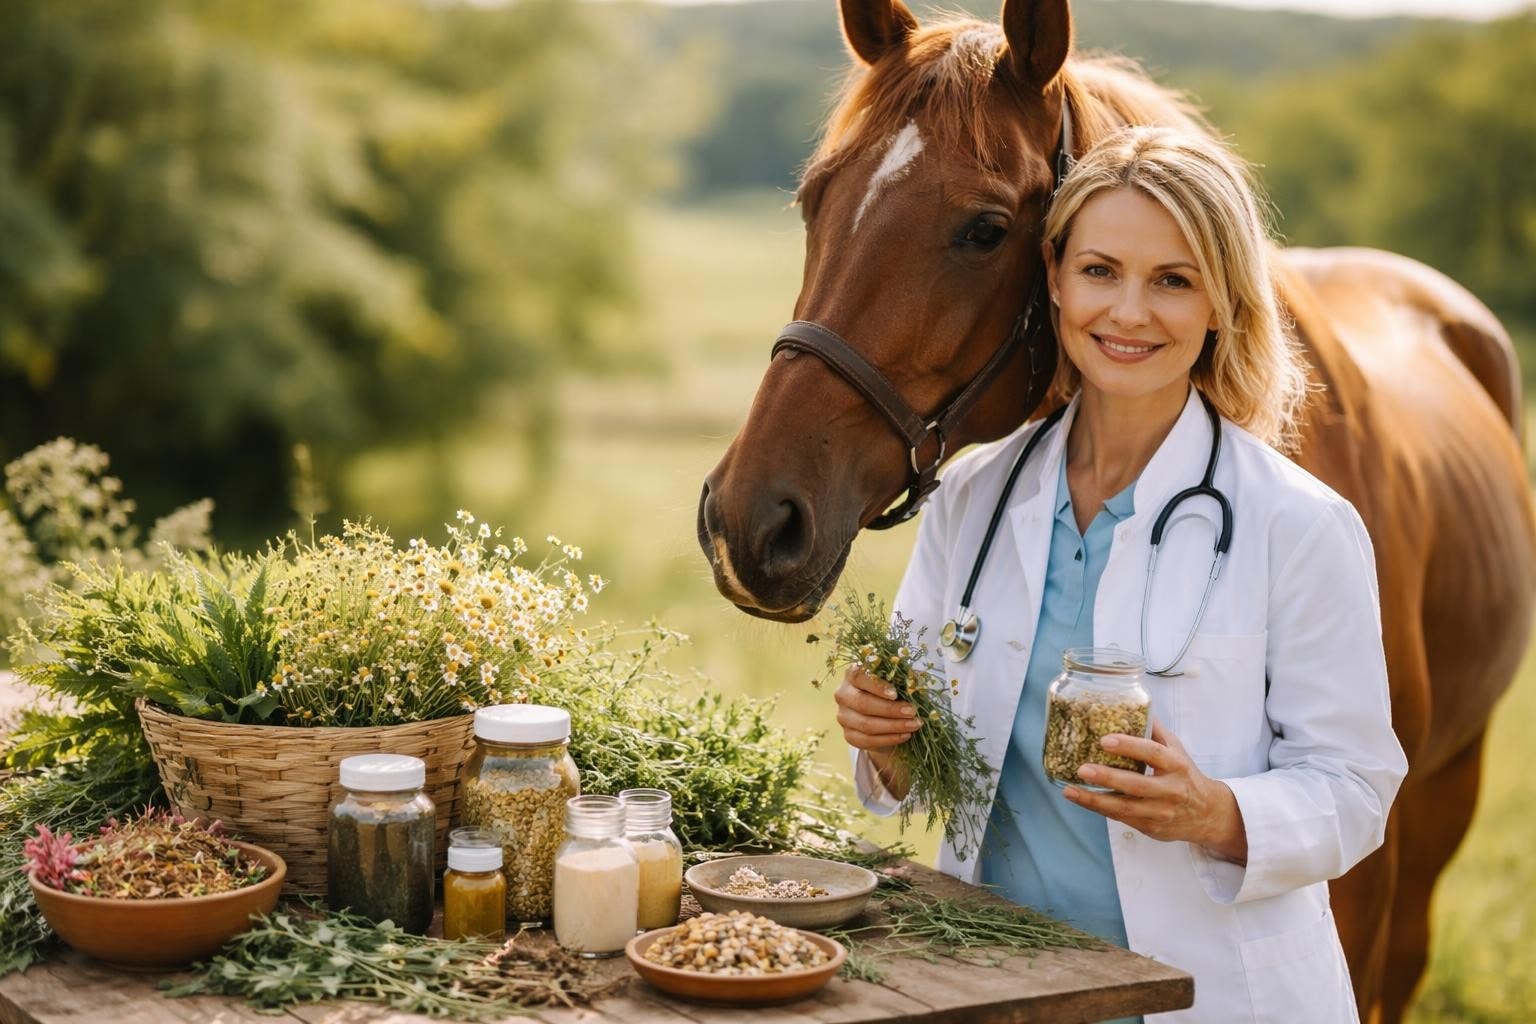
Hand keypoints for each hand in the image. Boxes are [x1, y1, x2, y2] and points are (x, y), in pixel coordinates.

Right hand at [835, 666, 920, 798]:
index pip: (858, 676)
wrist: (881, 716)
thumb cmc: (890, 692)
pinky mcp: (849, 735)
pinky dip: (889, 739)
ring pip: (866, 724)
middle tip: (912, 712)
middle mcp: (843, 694)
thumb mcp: (895, 681)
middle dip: (890, 709)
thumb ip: (900, 679)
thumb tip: (914, 685)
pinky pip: (867, 740)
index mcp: (852, 675)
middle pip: (862, 703)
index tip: (895, 694)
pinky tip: (905, 735)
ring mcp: (843, 716)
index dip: (876, 685)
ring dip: (893, 726)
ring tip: (914, 725)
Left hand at [1062, 719, 1247, 863]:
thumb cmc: (1185, 775)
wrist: (1208, 814)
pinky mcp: (1152, 827)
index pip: (1153, 753)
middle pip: (1137, 784)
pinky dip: (1100, 809)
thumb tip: (1132, 704)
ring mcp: (1161, 811)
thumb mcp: (1177, 750)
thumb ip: (1155, 730)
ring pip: (1126, 807)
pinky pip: (1122, 818)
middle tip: (1082, 769)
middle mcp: (1171, 789)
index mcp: (1177, 765)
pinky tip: (1081, 799)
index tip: (1105, 740)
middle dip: (1108, 777)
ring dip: (1095, 800)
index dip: (1129, 746)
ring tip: (1071, 790)